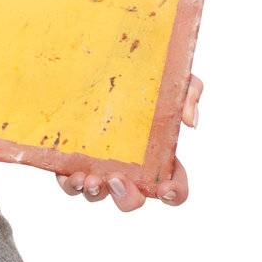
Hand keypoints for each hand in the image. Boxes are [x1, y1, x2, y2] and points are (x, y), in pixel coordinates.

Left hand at [55, 73, 202, 210]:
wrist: (100, 61)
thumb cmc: (142, 75)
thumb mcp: (171, 79)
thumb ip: (190, 93)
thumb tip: (189, 121)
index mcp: (157, 157)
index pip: (173, 188)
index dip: (174, 194)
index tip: (166, 189)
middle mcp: (129, 168)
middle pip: (133, 199)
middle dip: (127, 197)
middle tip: (118, 179)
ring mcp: (100, 165)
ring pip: (99, 194)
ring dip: (96, 193)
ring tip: (91, 179)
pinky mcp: (74, 159)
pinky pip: (71, 182)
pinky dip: (72, 185)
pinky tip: (73, 175)